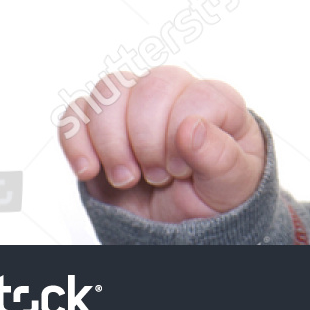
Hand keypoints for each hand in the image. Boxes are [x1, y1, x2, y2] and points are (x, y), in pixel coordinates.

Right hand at [58, 66, 266, 222]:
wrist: (186, 223)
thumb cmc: (218, 192)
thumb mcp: (233, 182)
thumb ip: (220, 156)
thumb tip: (191, 129)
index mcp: (214, 101)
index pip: (195, 95)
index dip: (182, 136)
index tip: (183, 171)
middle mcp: (174, 95)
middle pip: (150, 87)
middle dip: (147, 140)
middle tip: (157, 177)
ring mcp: (134, 108)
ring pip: (109, 91)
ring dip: (112, 141)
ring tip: (127, 178)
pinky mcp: (100, 130)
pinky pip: (75, 115)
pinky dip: (75, 142)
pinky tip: (89, 170)